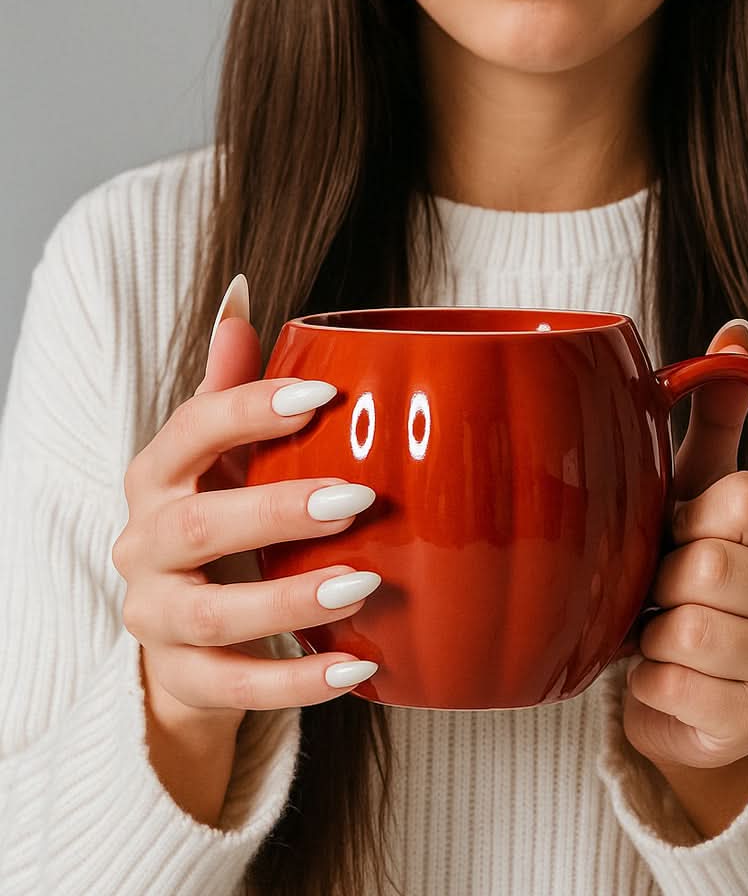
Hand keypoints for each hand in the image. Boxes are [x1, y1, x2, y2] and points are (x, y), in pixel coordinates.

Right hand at [112, 311, 381, 733]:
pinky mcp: (182, 678)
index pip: (190, 432)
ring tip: (364, 584)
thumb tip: (240, 298)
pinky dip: (298, 683)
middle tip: (358, 498)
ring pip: (211, 614)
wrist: (181, 631)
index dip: (249, 410)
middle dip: (276, 510)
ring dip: (289, 599)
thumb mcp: (218, 460)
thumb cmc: (215, 527)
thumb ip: (228, 390)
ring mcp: (154, 617)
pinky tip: (361, 670)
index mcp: (158, 478)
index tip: (325, 397)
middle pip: (198, 526)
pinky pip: (234, 688)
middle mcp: (144, 545)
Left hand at [621, 321, 747, 832]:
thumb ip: (716, 416)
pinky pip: (669, 684)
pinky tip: (664, 670)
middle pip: (707, 566)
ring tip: (660, 626)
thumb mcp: (700, 489)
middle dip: (661, 576)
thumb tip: (736, 331)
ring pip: (687, 629)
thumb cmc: (688, 572)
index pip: (740, 499)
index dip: (686, 514)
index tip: (680, 530)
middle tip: (663, 587)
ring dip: (649, 627)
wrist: (686, 677)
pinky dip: (644, 674)